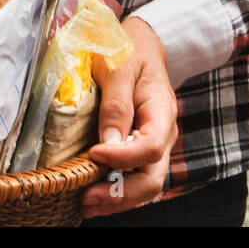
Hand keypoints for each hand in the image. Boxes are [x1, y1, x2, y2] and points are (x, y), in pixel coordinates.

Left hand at [81, 15, 177, 218]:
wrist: (141, 43)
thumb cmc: (127, 49)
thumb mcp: (119, 66)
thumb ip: (116, 104)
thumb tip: (108, 143)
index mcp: (162, 112)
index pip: (151, 147)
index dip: (123, 158)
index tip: (94, 154)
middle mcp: (163, 134)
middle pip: (151, 177)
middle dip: (120, 194)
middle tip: (87, 199)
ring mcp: (154, 143)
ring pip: (144, 183)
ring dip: (116, 198)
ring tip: (85, 204)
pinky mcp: (140, 147)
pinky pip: (134, 175)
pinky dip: (116, 189)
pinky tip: (94, 194)